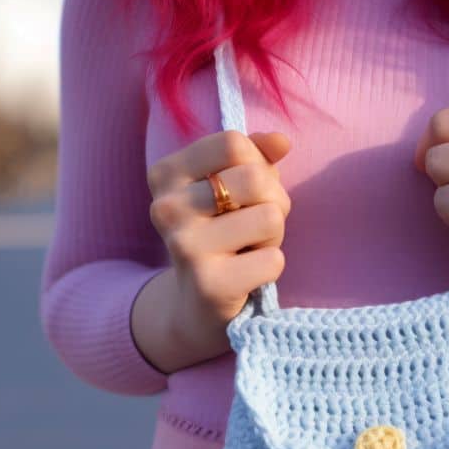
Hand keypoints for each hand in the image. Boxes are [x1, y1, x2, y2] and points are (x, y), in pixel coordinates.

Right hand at [136, 130, 291, 370]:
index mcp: (166, 175)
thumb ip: (256, 157)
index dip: (257, 164)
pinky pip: (274, 259)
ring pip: (269, 217)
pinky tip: (247, 275)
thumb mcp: (231, 188)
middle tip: (254, 227)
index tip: (245, 191)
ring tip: (249, 249)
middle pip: (255, 178)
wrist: (195, 308)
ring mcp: (185, 247)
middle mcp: (167, 208)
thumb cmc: (221, 236)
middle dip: (272, 202)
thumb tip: (282, 141)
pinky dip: (271, 267)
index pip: (233, 143)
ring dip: (273, 236)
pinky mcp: (209, 284)